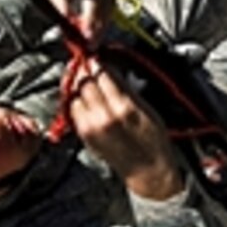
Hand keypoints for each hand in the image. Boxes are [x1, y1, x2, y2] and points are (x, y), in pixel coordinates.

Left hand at [68, 60, 182, 199]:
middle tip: (88, 64)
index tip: (96, 56)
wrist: (147, 170)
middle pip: (84, 83)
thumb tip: (109, 68)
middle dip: (85, 71)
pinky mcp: (84, 136)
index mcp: (123, 108)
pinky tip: (85, 99)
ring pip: (74, 95)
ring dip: (79, 85)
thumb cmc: (153, 140)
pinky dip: (77, 101)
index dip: (97, 62)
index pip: (102, 74)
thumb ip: (125, 87)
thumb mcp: (146, 108)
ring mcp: (91, 128)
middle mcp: (103, 118)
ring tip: (87, 81)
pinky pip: (73, 110)